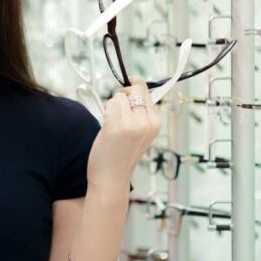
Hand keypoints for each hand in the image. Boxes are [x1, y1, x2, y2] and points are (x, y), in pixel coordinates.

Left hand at [86, 75, 160, 194]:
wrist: (112, 178)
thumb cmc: (121, 155)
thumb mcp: (140, 134)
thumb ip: (140, 114)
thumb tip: (135, 86)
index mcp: (155, 123)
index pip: (146, 91)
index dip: (134, 86)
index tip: (129, 82)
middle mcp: (147, 122)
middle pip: (134, 89)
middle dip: (123, 94)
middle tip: (117, 110)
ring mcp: (132, 124)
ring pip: (119, 97)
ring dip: (112, 106)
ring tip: (112, 126)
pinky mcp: (116, 126)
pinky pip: (110, 104)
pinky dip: (106, 112)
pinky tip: (107, 127)